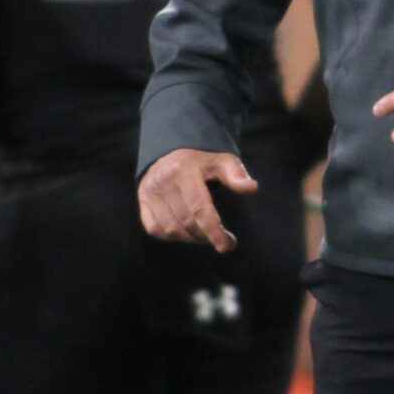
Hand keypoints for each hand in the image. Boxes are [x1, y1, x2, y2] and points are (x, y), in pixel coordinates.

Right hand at [137, 149, 256, 252]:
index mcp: (183, 170)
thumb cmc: (202, 159)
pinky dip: (171, 236)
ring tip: (205, 235)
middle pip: (186, 222)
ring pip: (170, 229)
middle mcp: (162, 181)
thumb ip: (236, 174)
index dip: (214, 231)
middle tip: (222, 240)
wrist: (171, 148)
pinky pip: (154, 228)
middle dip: (206, 236)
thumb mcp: (221, 160)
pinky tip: (185, 233)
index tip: (227, 245)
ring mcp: (149, 191)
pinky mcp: (141, 199)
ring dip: (190, 238)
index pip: (199, 208)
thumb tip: (251, 188)